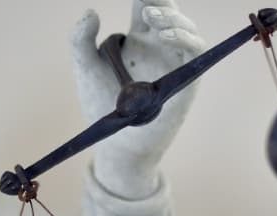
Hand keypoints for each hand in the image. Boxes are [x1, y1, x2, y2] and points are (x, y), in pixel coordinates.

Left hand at [72, 0, 204, 198]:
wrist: (115, 140)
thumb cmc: (102, 104)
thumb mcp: (86, 69)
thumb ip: (80, 41)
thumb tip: (91, 11)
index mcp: (139, 36)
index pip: (147, 2)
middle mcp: (160, 44)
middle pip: (168, 8)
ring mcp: (175, 59)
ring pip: (184, 24)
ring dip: (170, 16)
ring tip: (149, 15)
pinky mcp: (187, 77)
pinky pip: (195, 48)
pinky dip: (184, 36)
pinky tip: (164, 34)